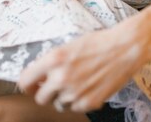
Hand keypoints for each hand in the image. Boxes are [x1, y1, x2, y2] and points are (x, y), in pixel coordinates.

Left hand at [18, 26, 143, 112]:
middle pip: (40, 98)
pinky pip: (74, 108)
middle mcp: (61, 77)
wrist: (125, 48)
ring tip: (77, 83)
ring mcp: (74, 92)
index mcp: (53, 59)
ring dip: (63, 97)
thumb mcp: (68, 46)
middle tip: (54, 86)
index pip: (25, 80)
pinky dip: (78, 102)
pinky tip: (87, 88)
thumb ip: (52, 62)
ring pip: (58, 104)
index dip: (27, 85)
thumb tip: (40, 77)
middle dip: (45, 92)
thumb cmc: (98, 43)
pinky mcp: (88, 102)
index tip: (31, 86)